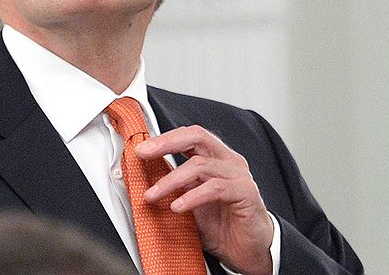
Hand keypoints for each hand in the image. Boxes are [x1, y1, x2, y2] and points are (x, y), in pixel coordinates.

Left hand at [136, 125, 273, 274]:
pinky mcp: (246, 193)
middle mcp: (229, 161)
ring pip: (200, 165)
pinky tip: (177, 206)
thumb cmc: (221, 225)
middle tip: (143, 153)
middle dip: (166, 143)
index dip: (165, 138)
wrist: (247, 251)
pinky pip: (214, 188)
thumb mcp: (190, 200)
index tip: (141, 148)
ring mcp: (239, 175)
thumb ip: (175, 184)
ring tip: (152, 195)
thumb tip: (144, 175)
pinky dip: (191, 196)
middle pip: (197, 138)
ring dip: (171, 180)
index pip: (190, 136)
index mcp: (216, 158)